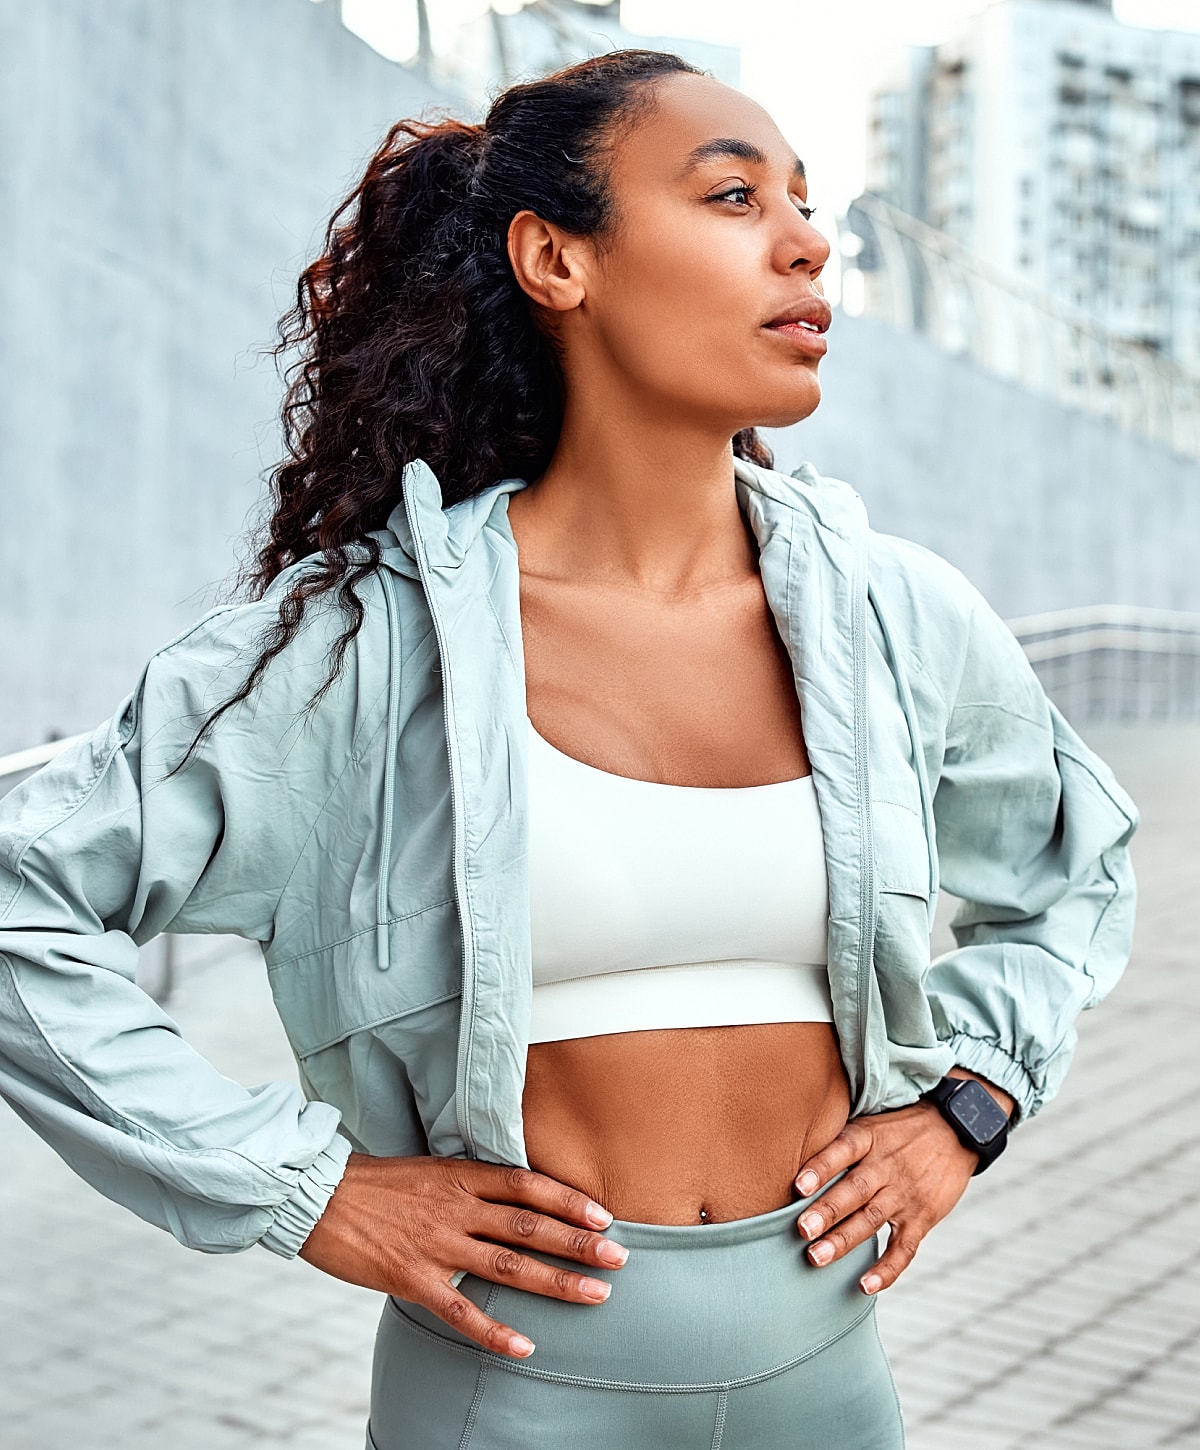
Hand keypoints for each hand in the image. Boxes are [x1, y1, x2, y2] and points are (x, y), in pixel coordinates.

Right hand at [298, 1154, 627, 1358]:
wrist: (317, 1195)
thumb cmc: (375, 1182)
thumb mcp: (429, 1168)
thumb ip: (469, 1183)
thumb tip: (511, 1196)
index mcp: (460, 1176)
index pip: (526, 1185)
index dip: (567, 1200)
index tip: (603, 1215)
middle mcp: (455, 1208)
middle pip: (528, 1226)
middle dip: (577, 1242)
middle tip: (619, 1256)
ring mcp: (435, 1245)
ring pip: (507, 1266)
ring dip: (555, 1282)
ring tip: (595, 1294)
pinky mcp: (412, 1279)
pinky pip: (461, 1310)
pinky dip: (494, 1330)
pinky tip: (525, 1346)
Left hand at [792, 1083, 994, 1295]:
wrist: (956, 1130)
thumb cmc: (900, 1128)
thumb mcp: (871, 1120)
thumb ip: (840, 1139)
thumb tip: (791, 1149)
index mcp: (869, 1138)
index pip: (842, 1150)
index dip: (820, 1167)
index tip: (797, 1185)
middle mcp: (886, 1166)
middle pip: (854, 1190)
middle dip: (827, 1212)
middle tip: (801, 1230)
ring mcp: (905, 1194)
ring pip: (871, 1219)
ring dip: (844, 1240)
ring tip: (816, 1257)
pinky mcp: (923, 1217)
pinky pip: (904, 1247)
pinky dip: (886, 1269)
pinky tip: (865, 1285)